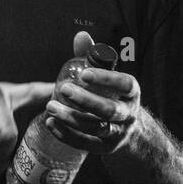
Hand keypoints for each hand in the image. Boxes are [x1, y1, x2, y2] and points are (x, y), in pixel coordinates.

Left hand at [45, 31, 141, 154]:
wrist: (127, 129)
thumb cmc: (112, 94)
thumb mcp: (108, 75)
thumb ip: (93, 56)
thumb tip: (81, 35)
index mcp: (132, 93)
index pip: (125, 85)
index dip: (106, 79)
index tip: (84, 73)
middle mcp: (128, 114)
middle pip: (109, 111)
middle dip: (86, 101)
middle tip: (63, 89)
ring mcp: (117, 133)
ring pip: (96, 128)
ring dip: (71, 118)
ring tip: (50, 107)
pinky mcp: (105, 148)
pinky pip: (86, 144)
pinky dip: (67, 135)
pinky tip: (51, 123)